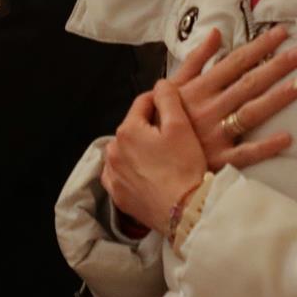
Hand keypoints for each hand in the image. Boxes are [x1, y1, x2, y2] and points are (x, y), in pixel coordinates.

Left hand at [101, 80, 210, 232]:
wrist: (184, 212)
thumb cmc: (183, 167)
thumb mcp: (180, 126)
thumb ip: (167, 98)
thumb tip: (160, 84)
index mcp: (126, 130)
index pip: (142, 103)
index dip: (160, 100)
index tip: (174, 105)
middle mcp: (112, 150)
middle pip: (133, 128)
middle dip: (149, 127)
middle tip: (172, 136)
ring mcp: (112, 174)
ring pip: (125, 151)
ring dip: (139, 149)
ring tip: (161, 157)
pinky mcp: (117, 195)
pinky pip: (120, 174)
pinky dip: (131, 170)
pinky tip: (147, 174)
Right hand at [170, 27, 296, 168]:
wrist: (150, 157)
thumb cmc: (164, 118)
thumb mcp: (173, 85)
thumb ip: (195, 60)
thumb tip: (216, 33)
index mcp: (199, 89)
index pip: (234, 62)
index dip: (258, 47)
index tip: (281, 34)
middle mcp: (210, 108)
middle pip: (247, 84)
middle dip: (274, 67)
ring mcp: (215, 134)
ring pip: (250, 113)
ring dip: (276, 99)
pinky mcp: (219, 159)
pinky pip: (245, 153)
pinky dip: (265, 147)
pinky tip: (287, 138)